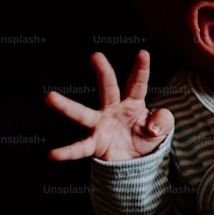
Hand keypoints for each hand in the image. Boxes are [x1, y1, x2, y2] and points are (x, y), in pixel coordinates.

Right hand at [45, 50, 173, 161]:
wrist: (136, 161)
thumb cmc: (147, 137)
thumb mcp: (162, 128)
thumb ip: (163, 121)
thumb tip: (152, 127)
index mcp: (133, 103)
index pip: (137, 84)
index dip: (141, 70)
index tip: (143, 53)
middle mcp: (113, 109)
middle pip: (108, 88)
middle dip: (102, 72)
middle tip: (96, 55)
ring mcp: (101, 125)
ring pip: (83, 114)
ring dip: (67, 106)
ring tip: (50, 97)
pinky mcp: (95, 144)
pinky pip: (79, 148)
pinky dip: (67, 152)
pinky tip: (53, 154)